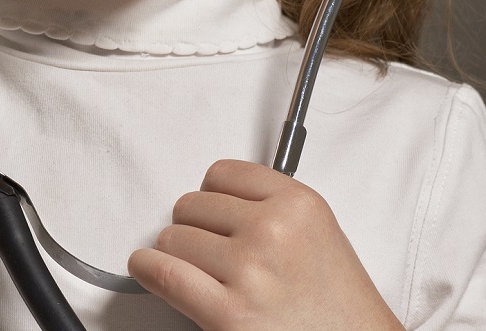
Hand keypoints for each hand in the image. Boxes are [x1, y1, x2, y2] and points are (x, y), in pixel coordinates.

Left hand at [127, 159, 401, 330]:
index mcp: (299, 204)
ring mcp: (249, 270)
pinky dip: (147, 270)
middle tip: (212, 254)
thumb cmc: (338, 308)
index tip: (212, 211)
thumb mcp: (320, 236)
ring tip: (202, 274)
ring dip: (176, 255)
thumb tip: (214, 201)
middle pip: (192, 205)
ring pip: (172, 238)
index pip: (222, 174)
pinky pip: (162, 273)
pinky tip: (150, 271)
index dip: (212, 197)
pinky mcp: (227, 312)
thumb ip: (273, 209)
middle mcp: (273, 230)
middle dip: (195, 229)